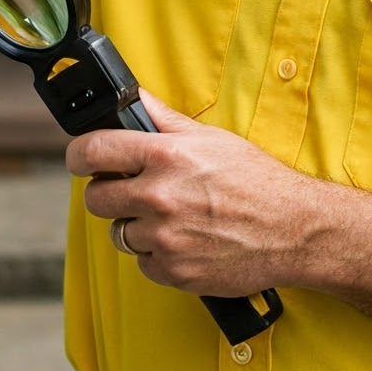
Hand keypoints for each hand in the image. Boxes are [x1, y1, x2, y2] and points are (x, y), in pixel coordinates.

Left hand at [71, 94, 321, 298]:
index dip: (79, 155)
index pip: (94, 151)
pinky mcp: (174, 272)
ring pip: (119, 234)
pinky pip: (143, 264)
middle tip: (132, 190)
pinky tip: (183, 240)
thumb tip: (132, 98)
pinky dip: (157, 255)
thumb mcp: (210, 138)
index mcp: (166, 156)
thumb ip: (163, 119)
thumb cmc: (255, 180)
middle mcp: (160, 197)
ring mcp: (165, 238)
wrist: (292, 229)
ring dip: (136, 226)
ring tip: (170, 217)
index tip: (81, 160)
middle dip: (109, 192)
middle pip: (97, 198)